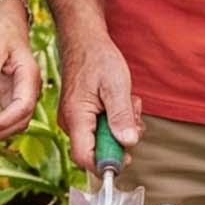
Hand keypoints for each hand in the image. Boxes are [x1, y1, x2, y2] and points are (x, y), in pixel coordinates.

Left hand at [0, 1, 43, 142]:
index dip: (5, 121)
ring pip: (15, 123)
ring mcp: (24, 94)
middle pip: (20, 121)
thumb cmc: (0, 33)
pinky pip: (8, 118)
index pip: (22, 107)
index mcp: (29, 76)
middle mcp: (30, 89)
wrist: (7, 25)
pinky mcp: (14, 96)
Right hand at [59, 37, 140, 176]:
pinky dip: (115, 120)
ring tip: (128, 104)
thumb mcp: (116, 85)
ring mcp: (75, 119)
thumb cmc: (97, 58)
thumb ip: (122, 116)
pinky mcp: (81, 115)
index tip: (127, 158)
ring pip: (101, 139)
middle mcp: (71, 122)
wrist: (84, 41)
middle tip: (133, 119)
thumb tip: (128, 143)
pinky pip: (100, 128)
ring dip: (120, 128)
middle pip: (96, 150)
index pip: (85, 157)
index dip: (106, 164)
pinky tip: (120, 103)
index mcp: (76, 117)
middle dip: (120, 140)